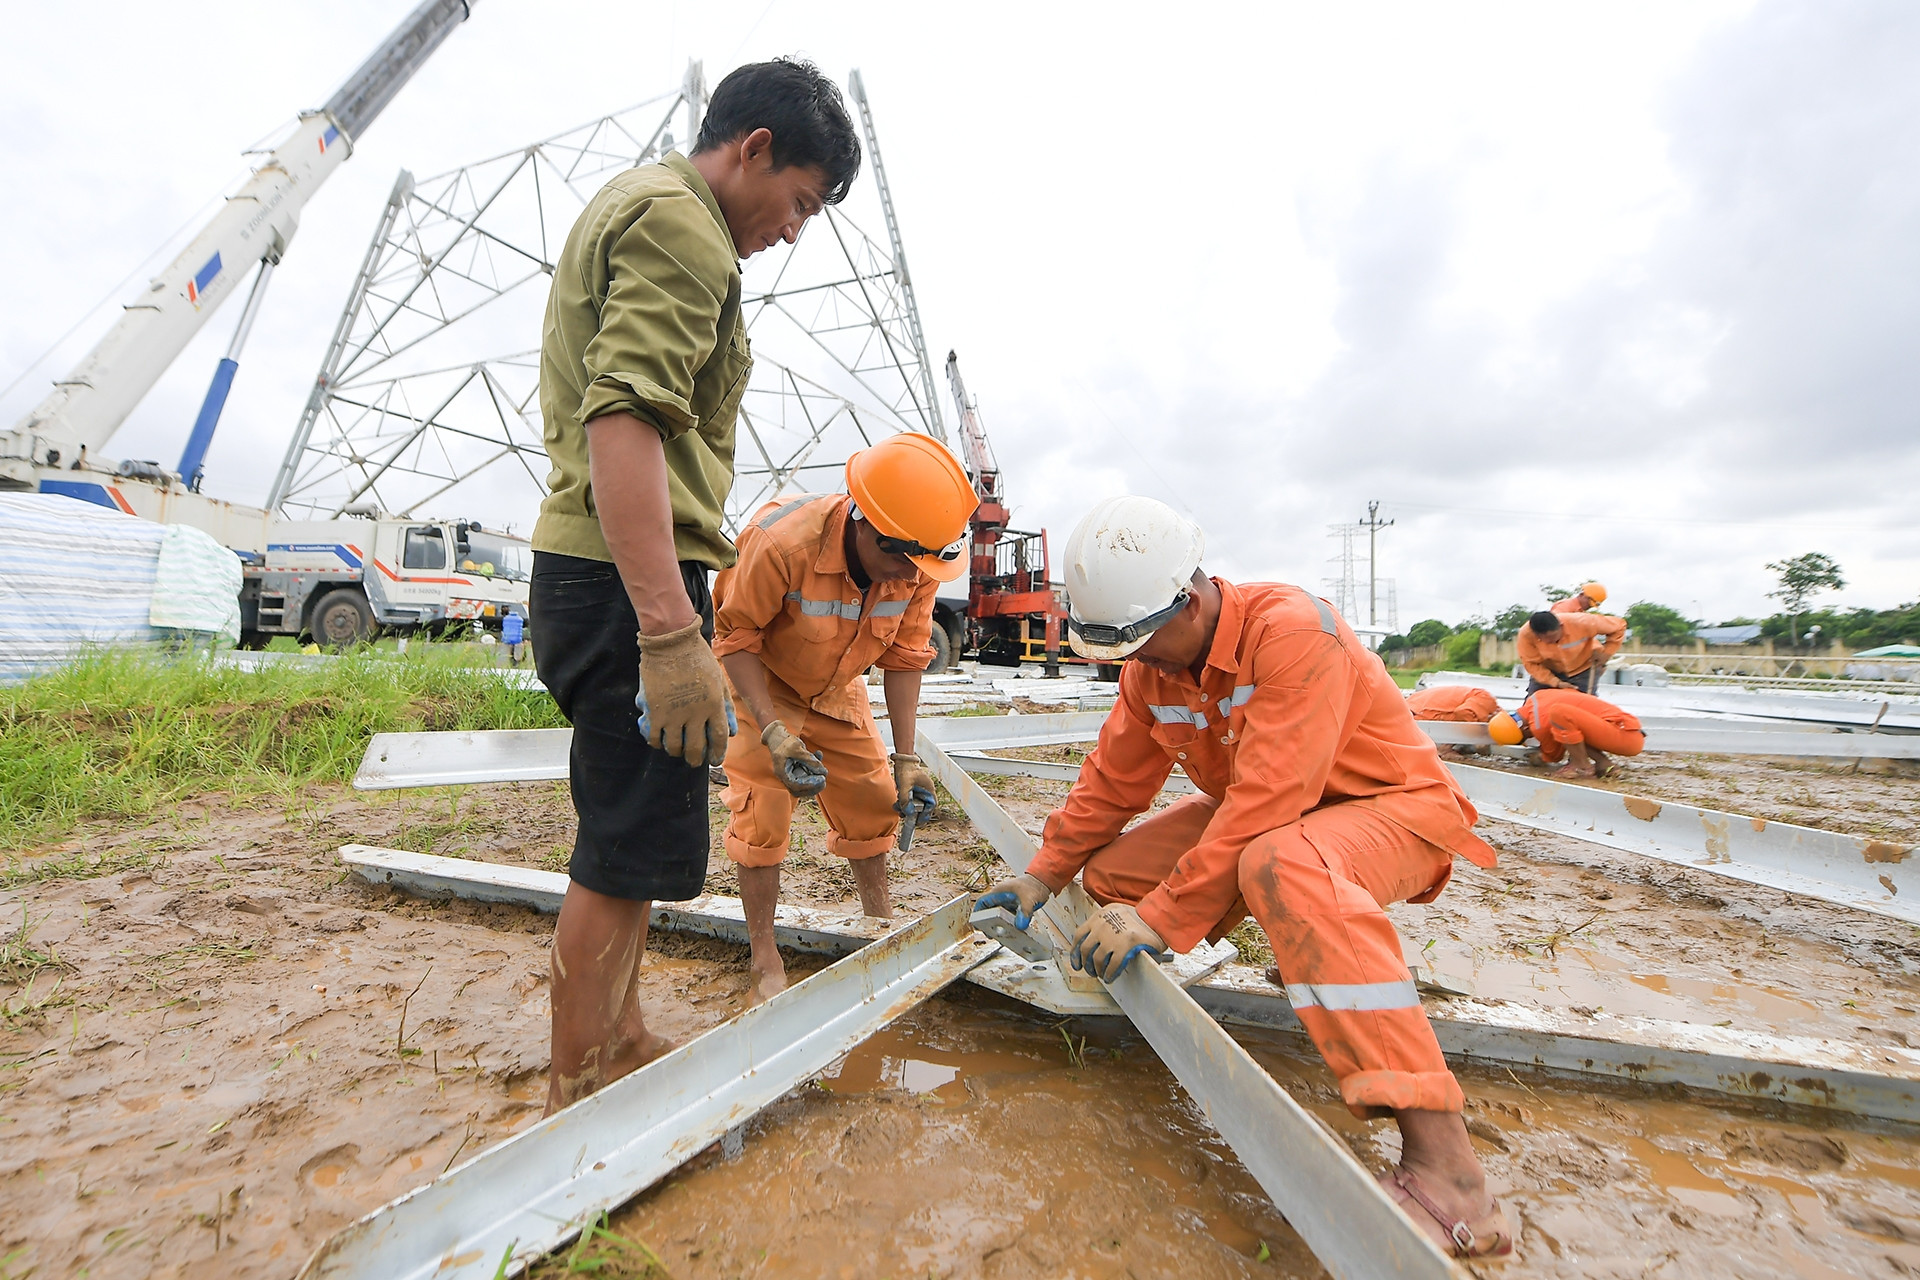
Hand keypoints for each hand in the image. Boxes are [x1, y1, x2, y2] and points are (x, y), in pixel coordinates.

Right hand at [635, 622, 733, 766]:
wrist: (671, 641)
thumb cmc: (697, 658)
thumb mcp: (718, 680)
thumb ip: (725, 707)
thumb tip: (731, 732)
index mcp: (714, 704)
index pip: (719, 737)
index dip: (718, 752)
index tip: (715, 760)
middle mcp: (696, 712)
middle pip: (697, 747)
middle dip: (697, 759)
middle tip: (696, 762)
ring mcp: (674, 713)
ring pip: (675, 746)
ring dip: (677, 752)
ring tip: (678, 752)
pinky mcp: (655, 710)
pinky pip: (655, 737)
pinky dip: (658, 743)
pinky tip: (661, 741)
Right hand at [761, 721, 827, 796]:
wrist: (776, 734)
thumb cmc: (784, 741)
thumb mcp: (797, 748)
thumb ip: (810, 760)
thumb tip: (823, 772)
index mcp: (782, 774)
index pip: (796, 787)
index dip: (810, 785)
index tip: (821, 779)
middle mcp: (786, 776)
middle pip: (800, 789)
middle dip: (813, 786)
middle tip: (823, 779)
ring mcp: (791, 773)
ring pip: (805, 781)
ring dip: (815, 775)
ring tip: (823, 768)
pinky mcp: (795, 768)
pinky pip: (806, 771)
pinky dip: (813, 766)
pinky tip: (818, 753)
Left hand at [890, 752, 935, 821]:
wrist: (902, 760)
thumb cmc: (906, 769)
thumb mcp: (904, 785)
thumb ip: (905, 799)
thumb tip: (907, 812)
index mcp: (929, 790)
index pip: (931, 806)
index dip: (925, 815)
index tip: (918, 821)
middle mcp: (925, 792)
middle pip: (922, 807)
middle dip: (913, 812)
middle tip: (904, 815)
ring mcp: (919, 791)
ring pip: (915, 805)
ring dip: (906, 808)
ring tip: (898, 807)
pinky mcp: (913, 791)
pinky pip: (910, 801)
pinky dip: (904, 803)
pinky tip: (897, 803)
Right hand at [974, 872, 1050, 929]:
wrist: (1043, 881)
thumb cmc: (1033, 884)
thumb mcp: (1029, 898)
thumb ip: (1025, 912)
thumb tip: (1020, 925)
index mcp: (999, 892)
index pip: (982, 902)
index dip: (978, 913)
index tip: (977, 923)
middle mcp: (1001, 898)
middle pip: (989, 912)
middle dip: (988, 923)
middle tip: (990, 933)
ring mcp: (1007, 903)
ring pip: (998, 916)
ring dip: (999, 925)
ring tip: (1001, 935)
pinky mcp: (1014, 908)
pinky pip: (1008, 918)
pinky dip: (1009, 925)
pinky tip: (1012, 932)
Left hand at [1070, 903, 1165, 981]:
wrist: (1159, 917)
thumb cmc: (1140, 920)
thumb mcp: (1117, 915)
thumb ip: (1105, 926)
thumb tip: (1093, 948)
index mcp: (1100, 915)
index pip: (1080, 935)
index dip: (1075, 952)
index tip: (1077, 963)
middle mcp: (1103, 924)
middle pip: (1085, 949)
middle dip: (1086, 964)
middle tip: (1091, 971)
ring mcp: (1113, 935)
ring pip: (1096, 959)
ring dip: (1097, 970)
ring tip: (1101, 975)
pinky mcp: (1125, 945)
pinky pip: (1112, 965)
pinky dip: (1109, 974)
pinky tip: (1110, 977)